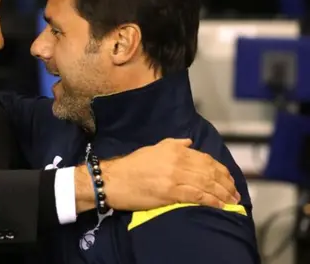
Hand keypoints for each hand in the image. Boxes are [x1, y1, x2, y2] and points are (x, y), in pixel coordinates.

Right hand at [76, 138, 239, 212]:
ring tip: (231, 200)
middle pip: (209, 172)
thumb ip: (174, 144)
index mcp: (175, 149)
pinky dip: (211, 200)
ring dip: (222, 193)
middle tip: (235, 192)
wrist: (114, 179)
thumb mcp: (153, 149)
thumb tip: (190, 142)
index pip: (205, 159)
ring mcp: (174, 176)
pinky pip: (197, 196)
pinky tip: (219, 205)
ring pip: (206, 184)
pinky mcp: (170, 192)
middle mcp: (177, 161)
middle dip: (226, 183)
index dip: (221, 170)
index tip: (228, 179)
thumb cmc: (132, 166)